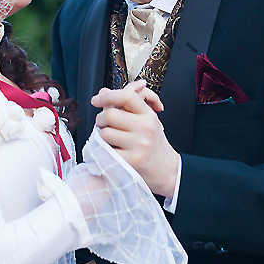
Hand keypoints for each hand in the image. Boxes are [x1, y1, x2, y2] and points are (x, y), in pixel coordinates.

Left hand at [91, 80, 178, 197]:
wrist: (167, 170)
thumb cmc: (154, 144)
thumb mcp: (148, 120)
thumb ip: (127, 105)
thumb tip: (103, 92)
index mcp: (148, 115)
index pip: (127, 96)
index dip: (108, 96)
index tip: (96, 100)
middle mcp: (145, 128)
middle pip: (110, 114)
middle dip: (101, 119)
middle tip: (104, 125)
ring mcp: (139, 144)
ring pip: (104, 133)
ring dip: (102, 136)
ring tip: (110, 139)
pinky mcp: (132, 160)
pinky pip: (106, 150)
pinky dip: (104, 151)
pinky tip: (111, 151)